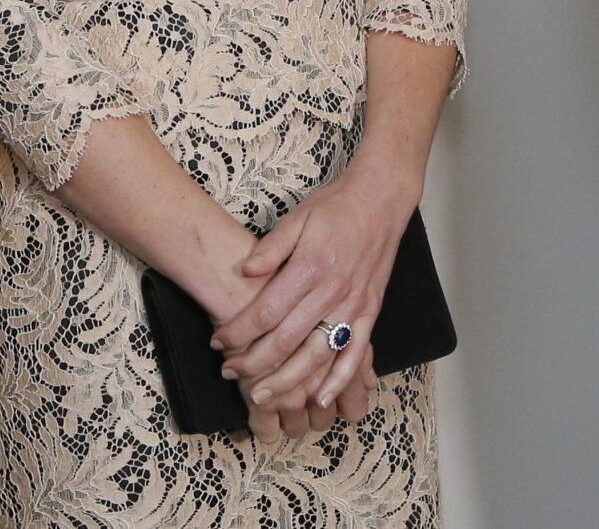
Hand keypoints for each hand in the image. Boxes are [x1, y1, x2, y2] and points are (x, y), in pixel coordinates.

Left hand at [210, 163, 415, 420]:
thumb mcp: (297, 217)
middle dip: (254, 364)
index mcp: (309, 268)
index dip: (238, 331)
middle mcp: (332, 292)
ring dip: (289, 381)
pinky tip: (321, 398)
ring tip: (263, 397)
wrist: (381, 199)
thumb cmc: (335, 207)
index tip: (217, 342)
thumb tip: (245, 270)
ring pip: (317, 355)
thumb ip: (271, 247)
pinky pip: (356, 353)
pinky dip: (340, 380)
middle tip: (230, 374)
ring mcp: (353, 305)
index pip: (266, 312)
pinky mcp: (370, 312)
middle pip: (287, 341)